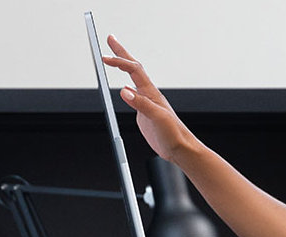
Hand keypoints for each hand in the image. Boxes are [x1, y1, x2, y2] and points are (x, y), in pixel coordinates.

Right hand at [102, 35, 198, 162]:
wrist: (181, 148)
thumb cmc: (174, 134)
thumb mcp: (157, 118)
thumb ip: (141, 104)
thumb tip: (124, 91)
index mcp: (152, 93)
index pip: (133, 70)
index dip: (119, 62)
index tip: (105, 57)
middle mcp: (149, 95)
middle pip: (133, 68)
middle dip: (121, 53)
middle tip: (110, 39)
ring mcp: (146, 103)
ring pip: (133, 80)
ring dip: (123, 67)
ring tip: (115, 57)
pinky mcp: (145, 114)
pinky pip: (133, 96)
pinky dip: (126, 89)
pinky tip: (124, 91)